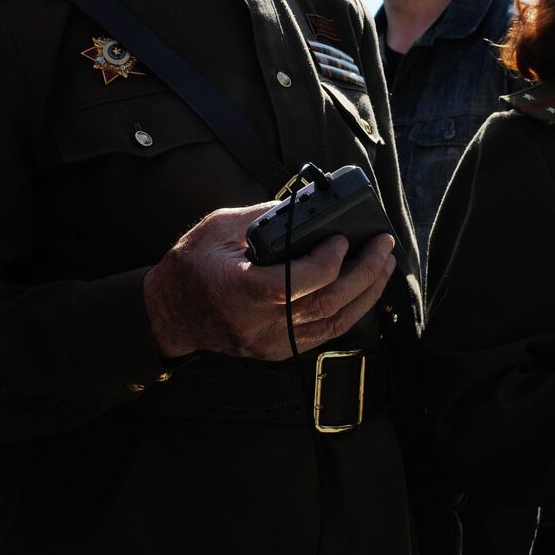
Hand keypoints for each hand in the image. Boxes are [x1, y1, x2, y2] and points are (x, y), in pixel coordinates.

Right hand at [143, 202, 396, 359]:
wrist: (168, 315)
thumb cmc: (190, 268)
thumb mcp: (217, 229)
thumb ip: (262, 216)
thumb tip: (306, 204)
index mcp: (241, 290)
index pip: (298, 282)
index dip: (328, 261)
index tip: (342, 237)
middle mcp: (260, 322)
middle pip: (327, 303)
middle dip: (364, 272)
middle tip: (383, 244)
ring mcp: (272, 341)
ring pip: (334, 323)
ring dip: (367, 292)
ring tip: (385, 264)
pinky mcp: (280, 350)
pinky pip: (326, 333)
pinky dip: (352, 310)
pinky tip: (366, 289)